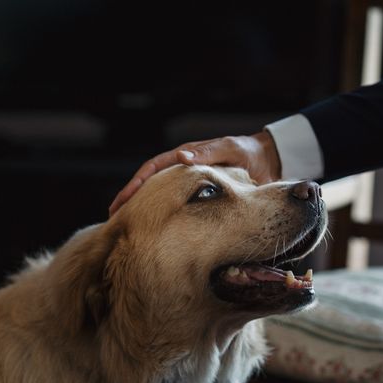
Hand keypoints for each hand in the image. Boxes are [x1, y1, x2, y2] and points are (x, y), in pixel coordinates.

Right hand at [108, 131, 280, 214]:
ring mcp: (189, 186)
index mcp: (184, 156)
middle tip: (114, 220)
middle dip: (130, 201)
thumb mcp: (230, 148)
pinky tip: (157, 234)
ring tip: (128, 230)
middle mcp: (181, 170)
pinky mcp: (200, 199)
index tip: (121, 202)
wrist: (269, 162)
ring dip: (144, 212)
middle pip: (149, 186)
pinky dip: (164, 219)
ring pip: (160, 199)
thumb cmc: (248, 152)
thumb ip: (208, 152)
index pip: (151, 170)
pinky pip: (177, 209)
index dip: (135, 186)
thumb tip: (181, 157)